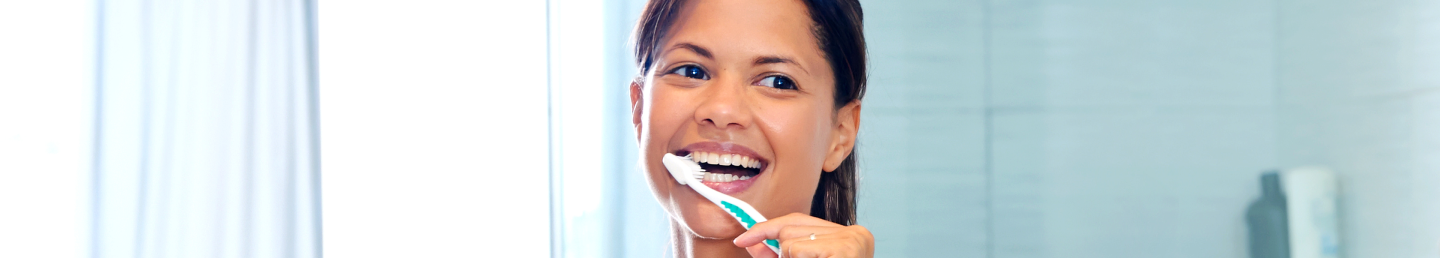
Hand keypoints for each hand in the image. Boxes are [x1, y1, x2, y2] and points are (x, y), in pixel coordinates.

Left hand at [732, 213, 873, 257]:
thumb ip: (776, 256)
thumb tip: (749, 242)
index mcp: (844, 235)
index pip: (797, 219)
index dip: (766, 227)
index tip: (742, 240)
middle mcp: (853, 232)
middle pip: (790, 229)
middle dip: (782, 253)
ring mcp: (850, 239)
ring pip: (790, 242)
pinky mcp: (844, 249)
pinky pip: (798, 250)